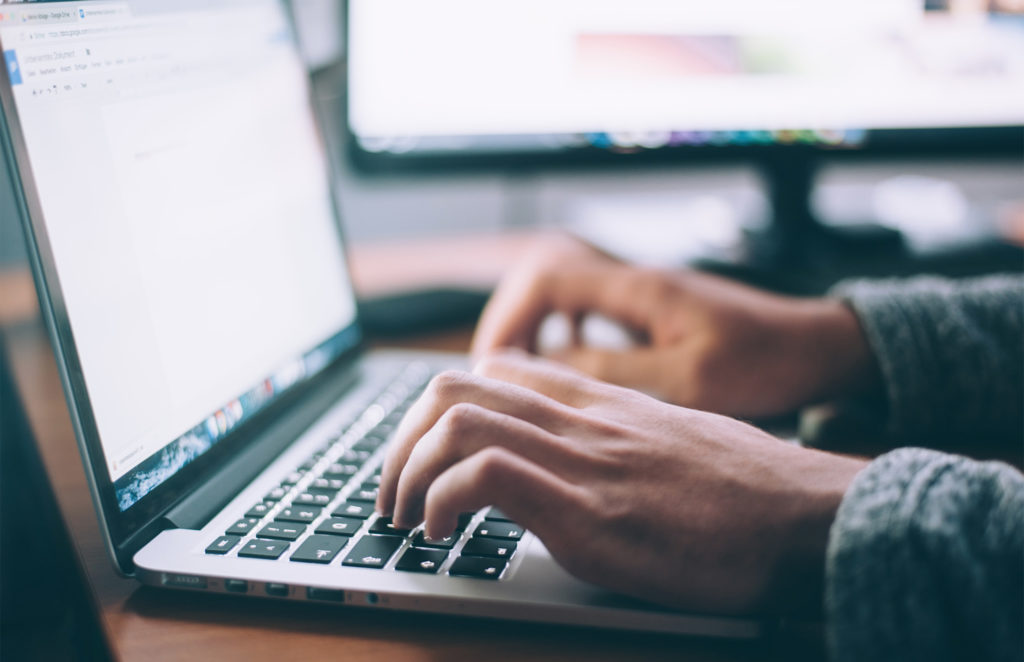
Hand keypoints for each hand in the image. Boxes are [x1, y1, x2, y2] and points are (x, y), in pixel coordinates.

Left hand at [376, 351, 867, 614]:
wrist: (812, 517)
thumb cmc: (753, 491)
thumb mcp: (677, 442)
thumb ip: (620, 437)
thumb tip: (582, 460)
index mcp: (602, 403)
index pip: (496, 370)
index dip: (440, 408)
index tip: (426, 454)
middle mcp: (583, 420)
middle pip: (455, 387)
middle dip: (401, 440)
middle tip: (393, 492)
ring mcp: (584, 461)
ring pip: (456, 420)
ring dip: (406, 471)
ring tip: (404, 517)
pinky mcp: (591, 513)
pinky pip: (486, 475)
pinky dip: (442, 501)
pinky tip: (442, 534)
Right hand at [471, 235, 878, 417]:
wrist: (817, 347)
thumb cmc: (766, 362)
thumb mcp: (688, 380)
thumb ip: (614, 371)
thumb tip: (546, 368)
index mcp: (639, 288)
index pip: (547, 277)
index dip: (509, 317)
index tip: (494, 364)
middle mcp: (634, 281)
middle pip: (543, 276)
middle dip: (511, 321)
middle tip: (495, 372)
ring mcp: (642, 293)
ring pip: (562, 291)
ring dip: (534, 326)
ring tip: (520, 372)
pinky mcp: (652, 311)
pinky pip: (588, 309)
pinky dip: (563, 332)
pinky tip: (567, 365)